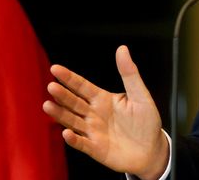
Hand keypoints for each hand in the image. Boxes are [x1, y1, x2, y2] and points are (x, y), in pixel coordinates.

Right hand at [43, 45, 168, 179]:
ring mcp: (93, 131)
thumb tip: (122, 49)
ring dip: (60, 114)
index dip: (69, 78)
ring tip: (48, 105)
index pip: (82, 86)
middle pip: (74, 102)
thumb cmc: (146, 122)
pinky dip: (73, 139)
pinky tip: (66, 133)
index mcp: (103, 99)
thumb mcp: (140, 95)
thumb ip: (130, 74)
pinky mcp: (95, 148)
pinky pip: (81, 144)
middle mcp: (94, 114)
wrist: (151, 149)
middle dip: (62, 94)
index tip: (55, 68)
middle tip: (52, 86)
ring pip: (72, 121)